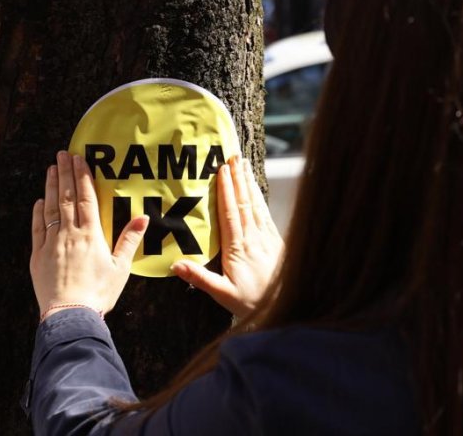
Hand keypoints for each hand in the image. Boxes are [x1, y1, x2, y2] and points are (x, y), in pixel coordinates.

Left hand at [30, 151, 147, 320]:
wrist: (70, 315)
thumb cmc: (99, 293)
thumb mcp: (120, 268)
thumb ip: (129, 240)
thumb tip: (143, 217)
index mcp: (91, 235)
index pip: (86, 198)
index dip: (82, 176)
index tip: (79, 158)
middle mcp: (69, 234)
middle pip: (66, 197)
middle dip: (65, 173)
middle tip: (62, 154)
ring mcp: (51, 243)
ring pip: (50, 208)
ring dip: (51, 187)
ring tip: (51, 170)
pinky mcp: (38, 256)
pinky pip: (37, 229)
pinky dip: (38, 213)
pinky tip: (39, 201)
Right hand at [171, 157, 282, 318]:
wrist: (287, 307)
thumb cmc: (253, 303)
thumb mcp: (223, 295)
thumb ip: (200, 278)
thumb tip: (175, 264)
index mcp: (238, 248)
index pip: (230, 213)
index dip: (226, 190)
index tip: (222, 170)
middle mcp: (254, 238)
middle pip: (244, 202)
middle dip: (238, 178)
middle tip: (233, 156)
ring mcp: (267, 238)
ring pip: (256, 205)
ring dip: (249, 183)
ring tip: (243, 164)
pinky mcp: (276, 242)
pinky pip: (265, 214)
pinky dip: (259, 198)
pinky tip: (256, 191)